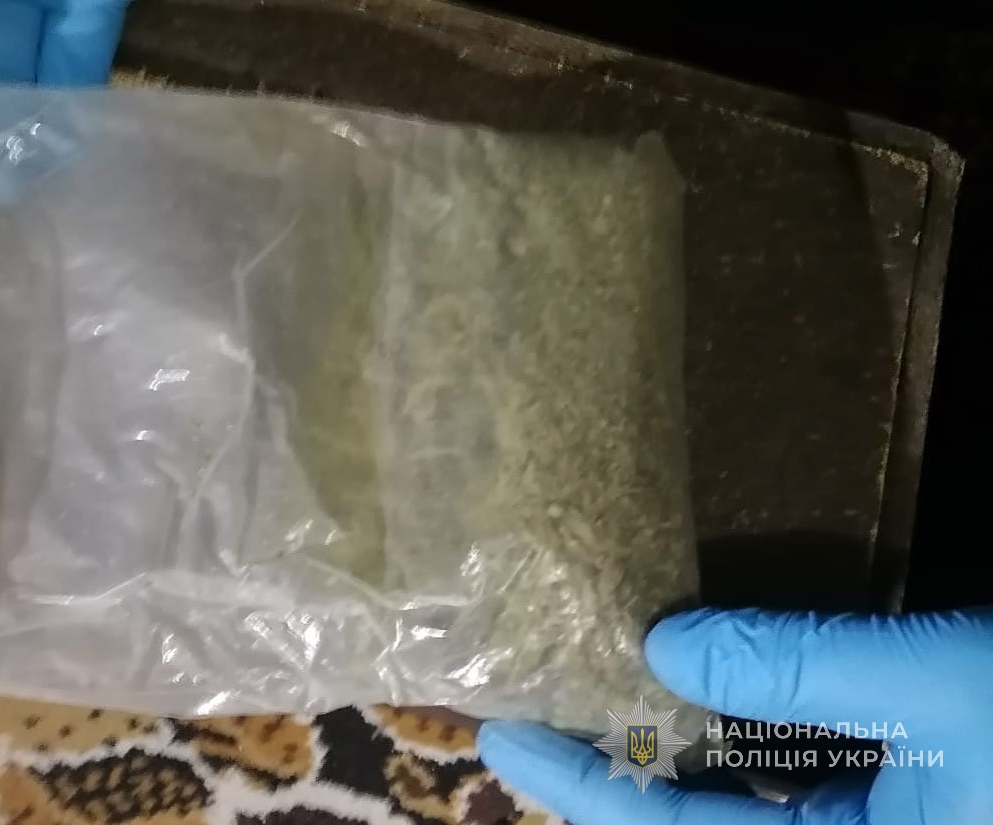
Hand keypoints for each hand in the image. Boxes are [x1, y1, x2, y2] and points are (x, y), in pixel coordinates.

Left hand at [479, 608, 992, 824]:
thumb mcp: (946, 686)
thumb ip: (805, 668)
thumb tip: (671, 644)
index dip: (586, 794)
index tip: (506, 735)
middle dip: (617, 782)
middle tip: (537, 714)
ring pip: (747, 813)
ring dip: (671, 762)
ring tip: (594, 699)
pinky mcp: (911, 809)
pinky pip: (799, 793)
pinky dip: (739, 750)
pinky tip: (695, 701)